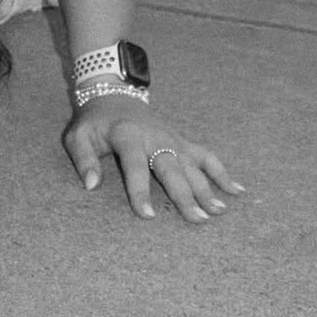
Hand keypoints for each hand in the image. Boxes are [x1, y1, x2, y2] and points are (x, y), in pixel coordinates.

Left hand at [63, 95, 243, 222]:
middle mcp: (154, 137)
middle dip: (185, 194)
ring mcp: (171, 138)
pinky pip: (205, 155)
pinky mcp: (182, 140)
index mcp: (127, 135)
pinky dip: (222, 171)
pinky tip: (237, 190)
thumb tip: (90, 186)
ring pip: (192, 164)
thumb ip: (83, 159)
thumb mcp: (78, 136)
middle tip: (198, 220)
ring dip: (207, 187)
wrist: (114, 96)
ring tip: (219, 211)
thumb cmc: (95, 123)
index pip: (134, 165)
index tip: (147, 216)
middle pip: (171, 167)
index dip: (139, 191)